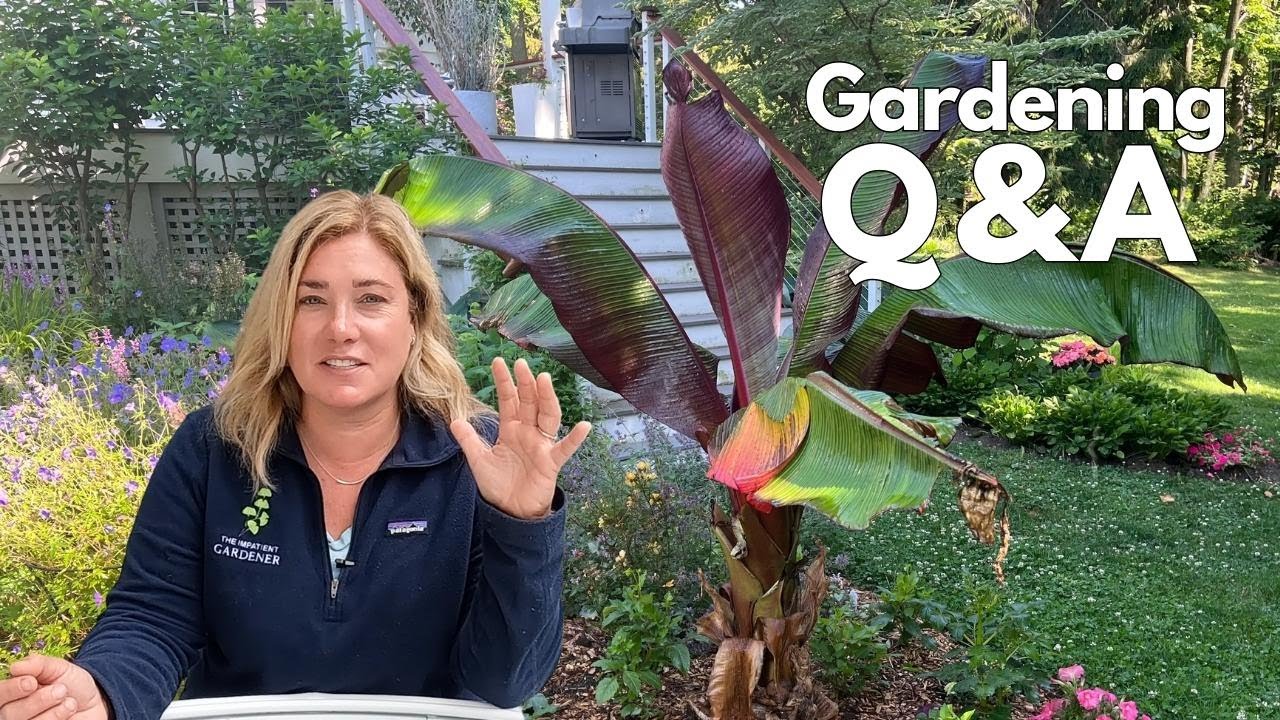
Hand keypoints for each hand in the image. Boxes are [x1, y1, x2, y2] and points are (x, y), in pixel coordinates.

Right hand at [1, 655, 108, 719]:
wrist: (94, 703)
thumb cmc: (71, 684)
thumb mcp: (58, 668)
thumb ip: (38, 665)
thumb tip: (15, 667)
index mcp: (12, 694)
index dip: (10, 689)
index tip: (31, 682)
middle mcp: (13, 713)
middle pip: (8, 714)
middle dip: (36, 701)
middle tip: (61, 690)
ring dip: (51, 712)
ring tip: (69, 701)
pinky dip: (57, 719)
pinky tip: (70, 710)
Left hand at [450, 357, 589, 519]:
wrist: (511, 512)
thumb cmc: (498, 486)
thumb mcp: (479, 461)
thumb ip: (470, 441)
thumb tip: (455, 420)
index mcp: (511, 429)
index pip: (508, 401)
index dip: (504, 382)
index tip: (499, 362)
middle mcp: (528, 433)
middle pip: (529, 403)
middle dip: (526, 383)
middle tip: (522, 364)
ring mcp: (541, 446)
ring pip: (547, 416)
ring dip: (547, 398)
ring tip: (544, 380)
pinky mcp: (551, 462)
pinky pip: (565, 449)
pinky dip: (575, 438)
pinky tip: (584, 426)